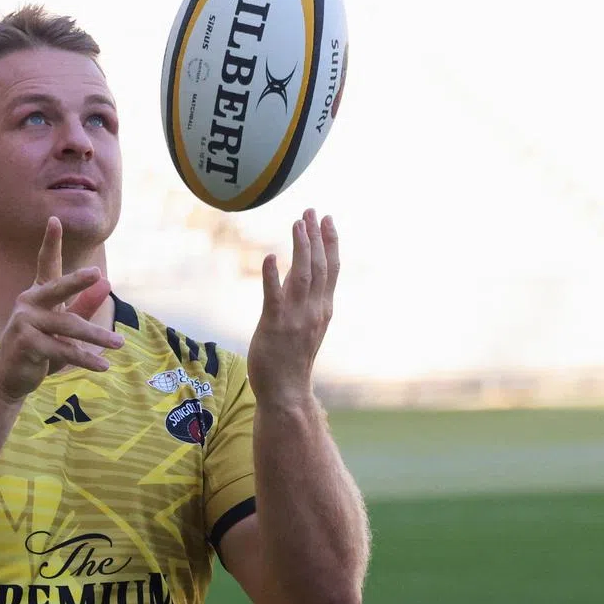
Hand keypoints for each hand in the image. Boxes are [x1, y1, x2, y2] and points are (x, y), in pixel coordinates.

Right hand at [0, 217, 122, 401]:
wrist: (9, 376)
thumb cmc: (40, 347)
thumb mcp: (66, 327)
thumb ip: (85, 305)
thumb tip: (106, 282)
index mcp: (39, 294)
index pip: (46, 264)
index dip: (50, 242)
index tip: (54, 220)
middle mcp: (29, 303)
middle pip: (57, 288)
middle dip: (77, 280)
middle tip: (97, 273)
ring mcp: (26, 322)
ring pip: (69, 327)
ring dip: (96, 337)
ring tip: (119, 343)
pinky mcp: (27, 343)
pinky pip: (63, 350)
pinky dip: (85, 359)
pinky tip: (102, 366)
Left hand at [247, 209, 339, 404]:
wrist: (286, 392)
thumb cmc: (291, 358)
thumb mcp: (303, 323)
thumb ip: (301, 296)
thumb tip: (295, 267)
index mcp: (323, 309)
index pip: (332, 269)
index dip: (330, 242)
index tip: (327, 218)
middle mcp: (314, 310)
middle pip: (320, 266)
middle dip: (317, 236)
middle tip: (312, 210)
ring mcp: (296, 318)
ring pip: (303, 276)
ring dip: (301, 248)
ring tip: (298, 223)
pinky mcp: (275, 326)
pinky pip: (274, 296)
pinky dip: (274, 275)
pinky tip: (271, 257)